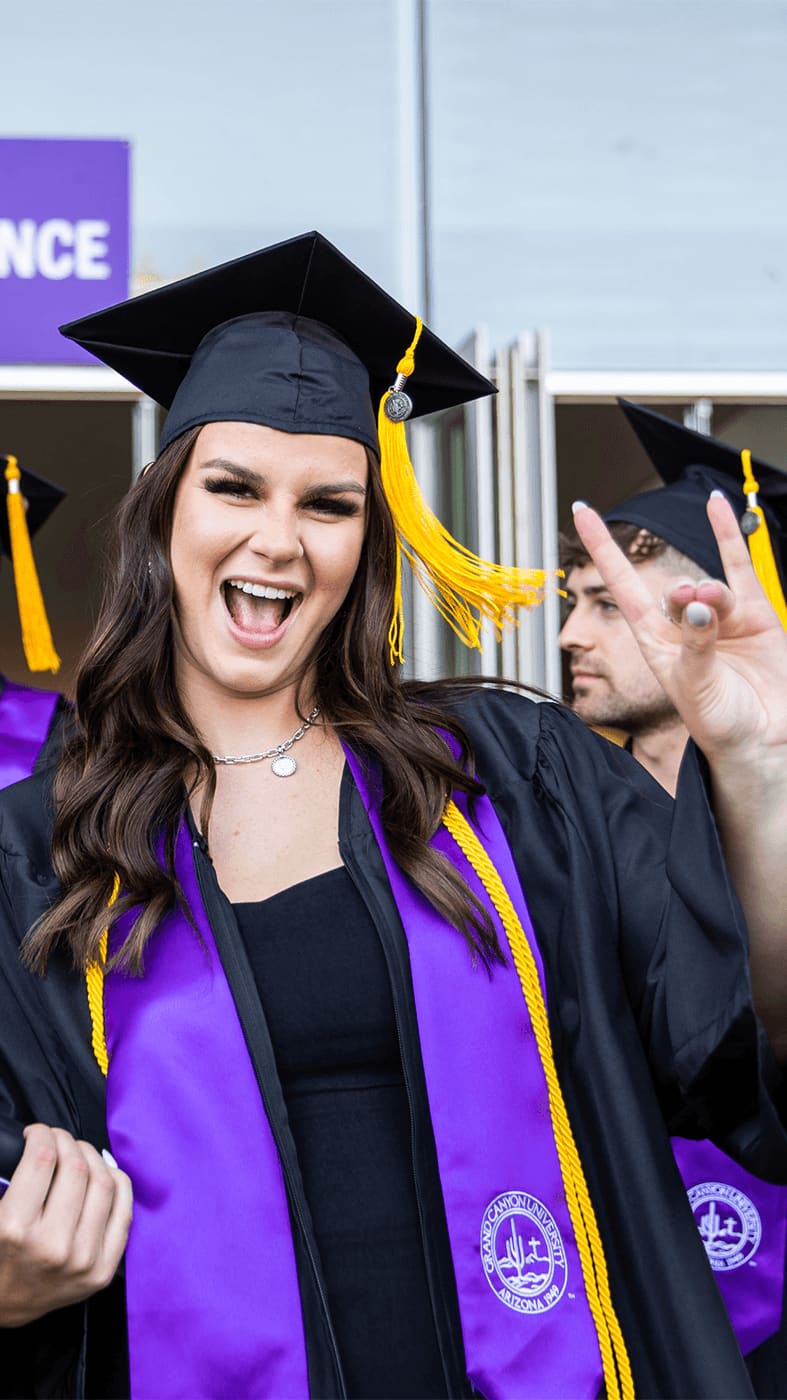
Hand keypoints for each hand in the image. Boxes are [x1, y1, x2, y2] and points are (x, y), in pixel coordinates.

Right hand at [0, 1124, 132, 1327]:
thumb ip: (5, 1178)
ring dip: (92, 1157)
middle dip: (67, 1141)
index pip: (42, 1159)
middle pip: (76, 1167)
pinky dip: (117, 1182)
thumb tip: (36, 1141)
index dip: (42, 1134)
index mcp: (15, 1229)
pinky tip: (104, 1172)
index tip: (37, 1132)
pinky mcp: (102, 1270)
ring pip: (104, 1183)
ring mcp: (83, 1260)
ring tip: (79, 1153)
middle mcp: (53, 1245)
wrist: (2, 1307)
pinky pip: (124, 1212)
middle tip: (57, 1139)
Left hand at [572, 492, 786, 766]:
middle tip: (690, 602)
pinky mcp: (755, 615)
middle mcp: (683, 626)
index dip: (602, 549)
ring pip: (708, 587)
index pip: (622, 586)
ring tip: (714, 607)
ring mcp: (720, 618)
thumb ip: (697, 644)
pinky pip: (739, 567)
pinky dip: (728, 534)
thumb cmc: (720, 724)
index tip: (582, 513)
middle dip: (678, 593)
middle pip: (670, 590)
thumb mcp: (696, 687)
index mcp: (655, 643)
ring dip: (710, 593)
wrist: (764, 741)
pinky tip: (717, 506)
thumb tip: (700, 605)